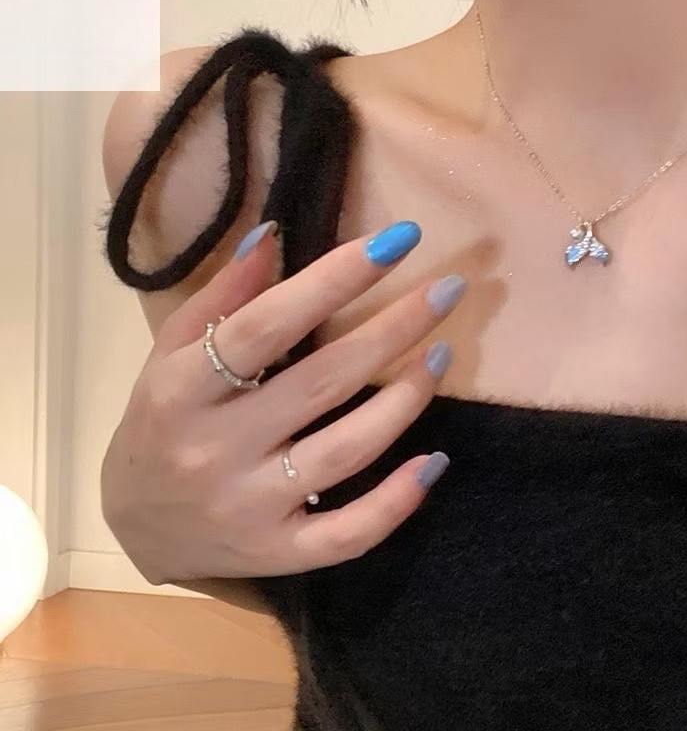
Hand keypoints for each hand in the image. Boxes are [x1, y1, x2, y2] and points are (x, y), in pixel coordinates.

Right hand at [101, 220, 465, 585]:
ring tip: (442, 353)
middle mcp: (214, 451)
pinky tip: (434, 461)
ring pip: (345, 453)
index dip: (334, 280)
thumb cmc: (161, 422)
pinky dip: (396, 502)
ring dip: (404, 401)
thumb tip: (272, 234)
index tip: (396, 241)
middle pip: (321, 382)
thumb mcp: (172, 353)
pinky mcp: (278, 553)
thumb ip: (220, 297)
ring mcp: (249, 508)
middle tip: (448, 290)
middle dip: (393, 328)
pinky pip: (347, 534)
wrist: (137, 525)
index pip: (265, 325)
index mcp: (181, 391)